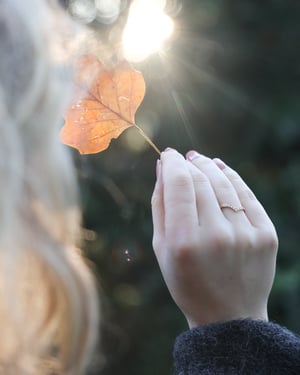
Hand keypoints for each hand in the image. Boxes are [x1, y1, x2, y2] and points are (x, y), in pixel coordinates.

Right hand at [151, 149, 277, 327]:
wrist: (228, 315)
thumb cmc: (186, 281)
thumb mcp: (162, 248)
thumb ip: (160, 204)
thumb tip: (163, 167)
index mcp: (184, 242)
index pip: (179, 184)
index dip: (173, 163)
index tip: (169, 154)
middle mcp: (216, 236)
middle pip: (202, 181)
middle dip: (189, 164)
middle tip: (183, 157)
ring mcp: (245, 235)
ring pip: (224, 184)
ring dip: (209, 166)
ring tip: (199, 160)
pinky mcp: (266, 236)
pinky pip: (246, 195)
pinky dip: (232, 177)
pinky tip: (221, 168)